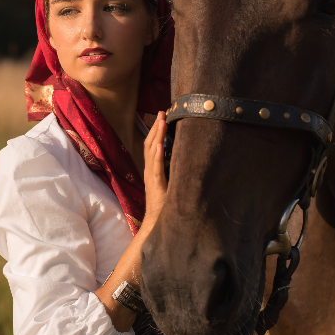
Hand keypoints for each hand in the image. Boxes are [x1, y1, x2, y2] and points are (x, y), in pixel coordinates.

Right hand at [140, 111, 167, 232]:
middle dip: (156, 127)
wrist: (158, 222)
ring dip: (156, 136)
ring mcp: (151, 177)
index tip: (163, 115)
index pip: (152, 144)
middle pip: (150, 144)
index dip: (156, 130)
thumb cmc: (166, 203)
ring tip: (161, 122)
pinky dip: (157, 156)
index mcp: (152, 168)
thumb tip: (185, 154)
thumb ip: (172, 169)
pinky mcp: (156, 185)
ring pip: (151, 152)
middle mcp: (149, 169)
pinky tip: (160, 146)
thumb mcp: (170, 182)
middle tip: (161, 112)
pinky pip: (155, 168)